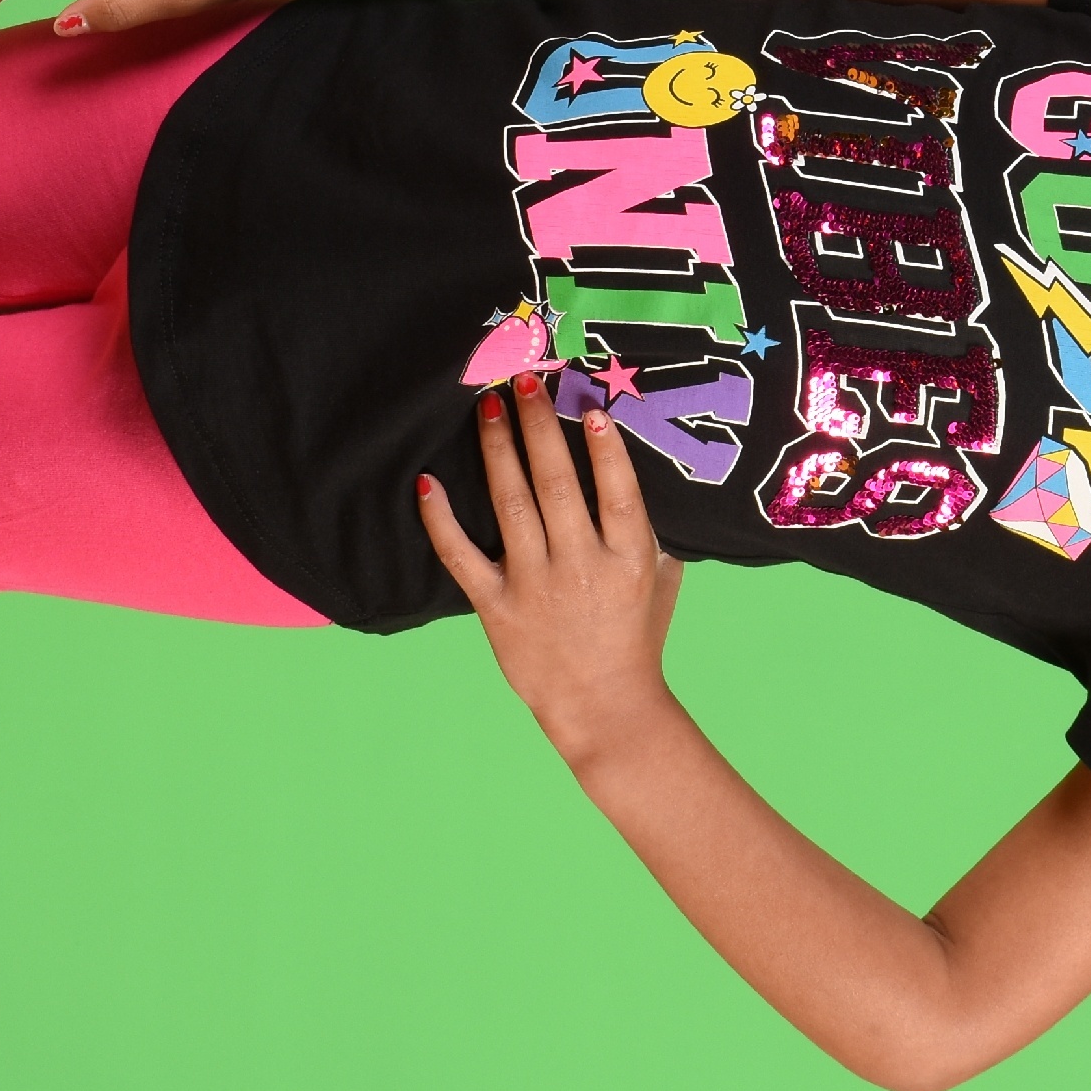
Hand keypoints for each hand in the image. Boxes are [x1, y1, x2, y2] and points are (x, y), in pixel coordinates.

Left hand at [417, 377, 687, 760]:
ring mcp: (535, 586)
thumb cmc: (636, 639)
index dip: (605, 450)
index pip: (617, 492)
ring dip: (498, 451)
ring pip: (511, 505)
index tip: (590, 410)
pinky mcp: (496, 607)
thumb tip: (633, 470)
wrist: (605, 707)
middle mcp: (581, 567)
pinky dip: (440, 520)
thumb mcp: (663, 580)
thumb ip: (651, 531)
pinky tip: (427, 482)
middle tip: (527, 383)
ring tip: (489, 408)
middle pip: (557, 485)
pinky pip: (461, 556)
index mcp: (628, 560)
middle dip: (540, 428)